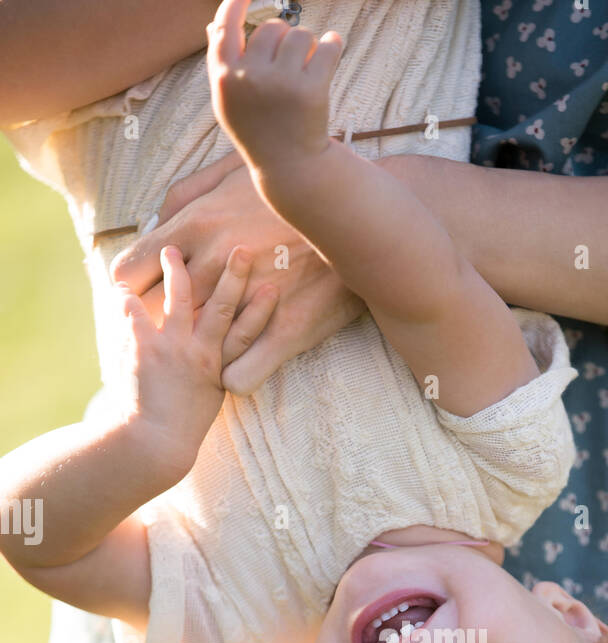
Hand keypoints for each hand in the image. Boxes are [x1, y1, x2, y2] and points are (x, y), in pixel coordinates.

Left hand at [110, 155, 364, 393]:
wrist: (354, 210)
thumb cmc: (288, 189)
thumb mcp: (226, 174)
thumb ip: (183, 196)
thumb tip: (155, 222)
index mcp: (195, 227)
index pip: (129, 273)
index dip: (130, 289)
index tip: (142, 295)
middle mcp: (212, 266)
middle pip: (155, 316)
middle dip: (153, 328)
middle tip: (160, 334)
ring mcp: (247, 303)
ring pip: (194, 351)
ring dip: (192, 359)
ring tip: (194, 362)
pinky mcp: (284, 331)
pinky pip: (239, 378)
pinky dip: (234, 378)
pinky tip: (238, 370)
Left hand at [116, 244, 268, 462]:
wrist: (155, 445)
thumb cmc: (184, 428)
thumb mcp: (208, 398)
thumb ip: (216, 372)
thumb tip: (221, 359)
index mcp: (221, 367)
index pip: (251, 331)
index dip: (264, 308)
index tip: (274, 285)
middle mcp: (201, 353)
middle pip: (226, 306)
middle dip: (235, 276)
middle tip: (243, 248)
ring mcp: (173, 347)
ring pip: (181, 298)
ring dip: (177, 271)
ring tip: (171, 250)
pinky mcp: (144, 346)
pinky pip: (136, 309)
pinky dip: (129, 294)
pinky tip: (123, 282)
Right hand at [206, 0, 342, 172]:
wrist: (290, 167)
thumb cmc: (258, 130)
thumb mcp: (230, 102)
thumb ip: (221, 64)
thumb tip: (213, 24)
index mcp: (225, 78)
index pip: (226, 26)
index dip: (235, 3)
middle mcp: (249, 78)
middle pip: (272, 28)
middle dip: (284, 39)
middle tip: (289, 65)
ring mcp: (280, 84)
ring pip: (300, 35)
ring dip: (308, 46)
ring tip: (307, 70)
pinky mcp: (311, 91)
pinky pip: (328, 46)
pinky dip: (333, 45)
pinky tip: (332, 50)